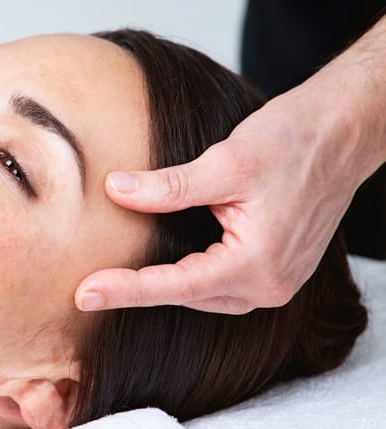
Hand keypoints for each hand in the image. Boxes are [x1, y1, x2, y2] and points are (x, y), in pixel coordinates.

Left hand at [75, 75, 382, 313]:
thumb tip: (116, 190)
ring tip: (115, 282)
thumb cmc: (295, 141)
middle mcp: (270, 284)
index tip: (85, 294)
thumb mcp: (227, 161)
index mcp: (258, 264)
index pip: (176, 285)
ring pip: (204, 295)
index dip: (126, 290)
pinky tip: (160, 269)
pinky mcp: (276, 269)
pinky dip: (189, 278)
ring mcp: (277, 281)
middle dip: (138, 292)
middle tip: (86, 289)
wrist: (344, 132)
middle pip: (188, 296)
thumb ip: (169, 185)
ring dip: (164, 287)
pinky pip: (221, 285)